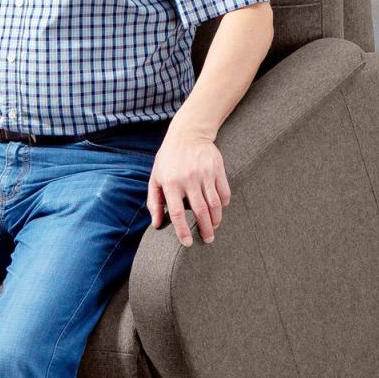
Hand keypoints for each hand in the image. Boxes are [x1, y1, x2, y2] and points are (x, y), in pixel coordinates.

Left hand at [147, 126, 229, 246]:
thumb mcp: (155, 178)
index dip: (182, 231)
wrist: (187, 134)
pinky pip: (224, 192)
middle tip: (208, 240)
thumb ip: (154, 202)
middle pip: (199, 211)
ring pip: (214, 204)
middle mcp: (188, 179)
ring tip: (213, 227)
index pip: (176, 213)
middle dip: (205, 229)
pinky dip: (224, 204)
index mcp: (170, 183)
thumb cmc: (168, 159)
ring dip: (216, 220)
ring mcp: (204, 174)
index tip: (188, 243)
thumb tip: (156, 224)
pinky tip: (220, 210)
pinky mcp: (217, 169)